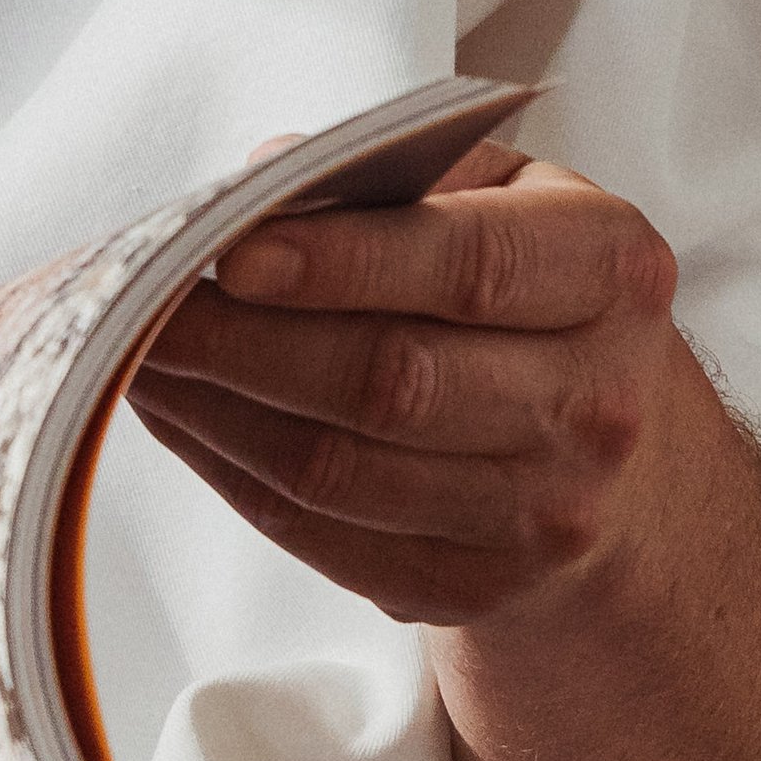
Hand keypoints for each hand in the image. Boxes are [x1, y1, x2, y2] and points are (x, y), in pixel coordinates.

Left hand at [127, 153, 696, 632]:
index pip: (469, 267)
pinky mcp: (476, 587)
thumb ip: (393, 172)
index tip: (230, 250)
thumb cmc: (535, 292)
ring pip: (342, 471)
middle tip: (140, 300)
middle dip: (243, 341)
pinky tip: (183, 418)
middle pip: (392, 382)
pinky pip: (325, 537)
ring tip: (137, 354)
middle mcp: (596, 403)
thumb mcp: (505, 196)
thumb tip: (264, 178)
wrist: (623, 457)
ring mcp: (544, 513)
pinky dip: (233, 474)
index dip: (342, 262)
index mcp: (611, 273)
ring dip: (217, 412)